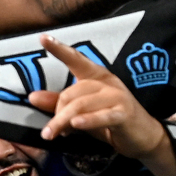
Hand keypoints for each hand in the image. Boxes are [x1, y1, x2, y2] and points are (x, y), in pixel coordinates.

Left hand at [28, 34, 166, 160]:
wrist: (143, 137)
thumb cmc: (108, 120)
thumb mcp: (81, 111)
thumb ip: (58, 103)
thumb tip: (32, 97)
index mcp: (95, 76)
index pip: (75, 59)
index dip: (59, 49)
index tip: (42, 38)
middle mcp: (106, 82)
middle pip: (72, 93)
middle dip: (57, 113)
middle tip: (51, 130)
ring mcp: (117, 96)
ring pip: (81, 105)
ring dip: (63, 121)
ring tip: (53, 134)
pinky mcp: (124, 113)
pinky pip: (102, 116)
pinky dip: (88, 120)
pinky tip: (76, 124)